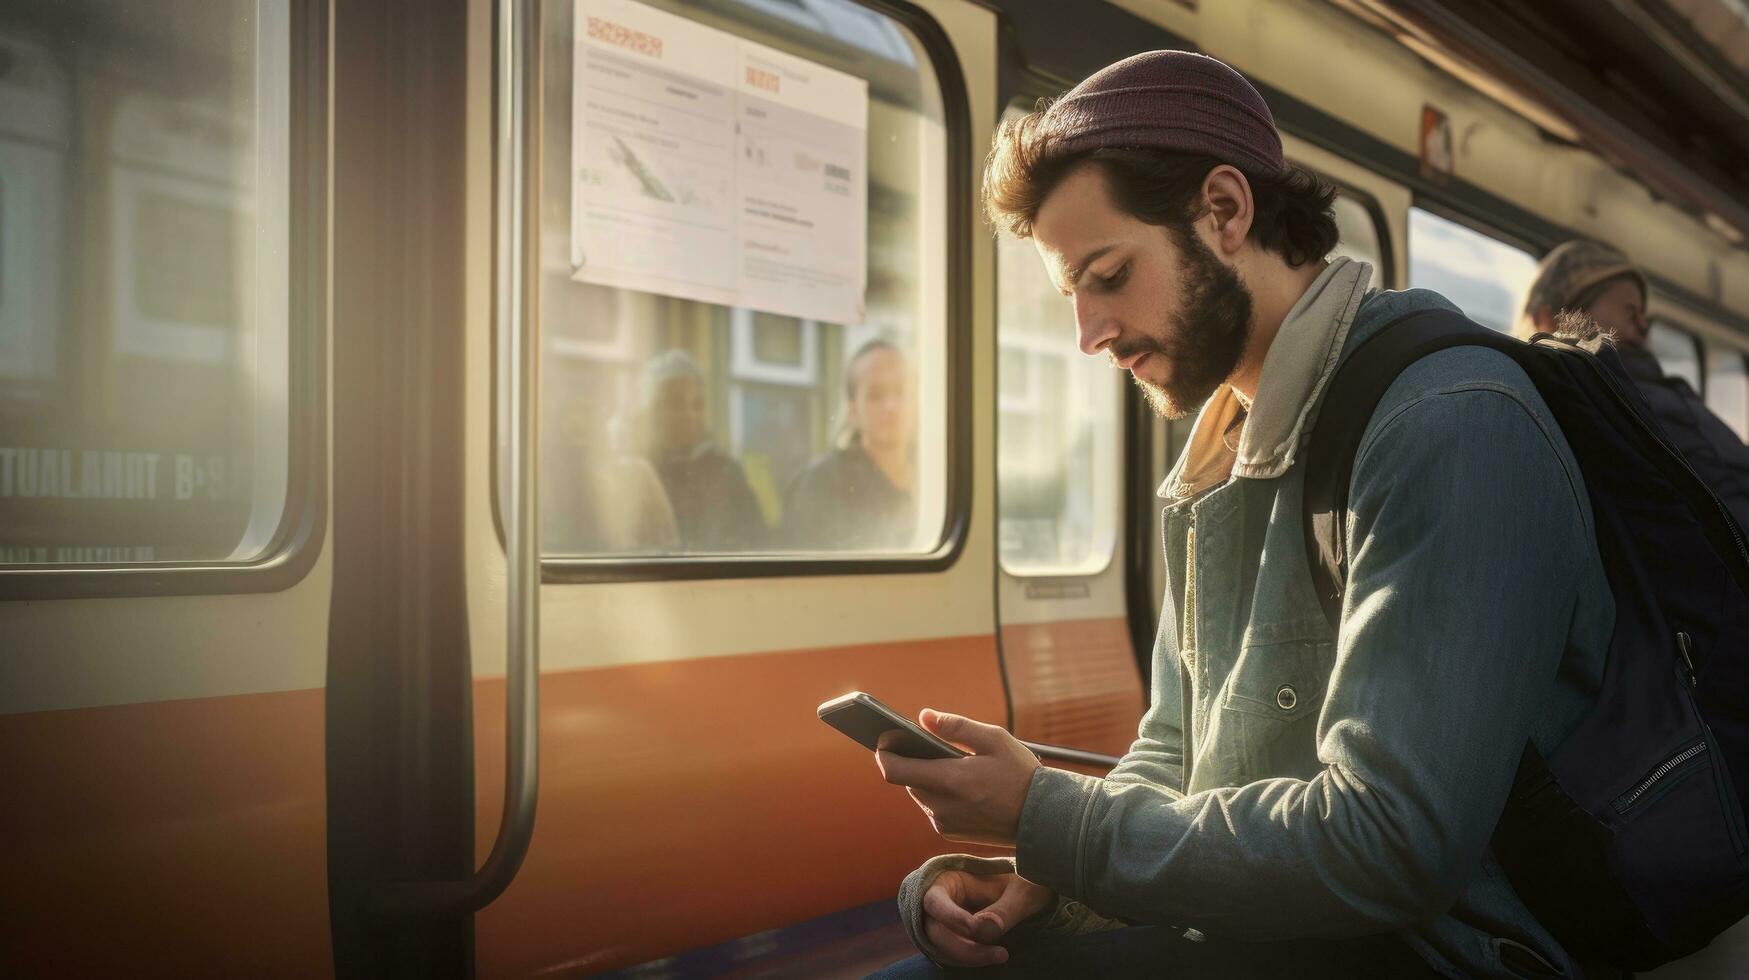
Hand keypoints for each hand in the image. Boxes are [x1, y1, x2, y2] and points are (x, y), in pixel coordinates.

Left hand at [875, 710, 1040, 845]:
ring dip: (927, 779)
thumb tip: (924, 717)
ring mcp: (944, 822)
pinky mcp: (949, 832)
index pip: (894, 770)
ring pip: (920, 794)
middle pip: (907, 780)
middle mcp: (941, 806)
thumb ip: (956, 727)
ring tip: (950, 765)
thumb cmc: (1020, 774)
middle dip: (913, 762)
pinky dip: (939, 795)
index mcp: (949, 780)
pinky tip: (961, 786)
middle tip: (927, 747)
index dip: (883, 754)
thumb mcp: (994, 740)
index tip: (883, 740)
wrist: (1041, 819)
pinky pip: (932, 808)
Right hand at [920, 869, 1053, 966]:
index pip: (934, 901)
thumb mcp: (1021, 892)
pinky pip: (954, 955)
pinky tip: (994, 956)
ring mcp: (948, 923)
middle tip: (999, 954)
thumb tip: (985, 928)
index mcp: (951, 881)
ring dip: (969, 956)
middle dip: (963, 947)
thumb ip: (1003, 910)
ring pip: (943, 947)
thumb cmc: (1027, 883)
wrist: (1036, 893)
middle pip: (936, 930)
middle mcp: (944, 903)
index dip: (950, 917)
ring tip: (1001, 955)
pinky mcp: (958, 939)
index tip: (975, 928)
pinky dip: (971, 960)